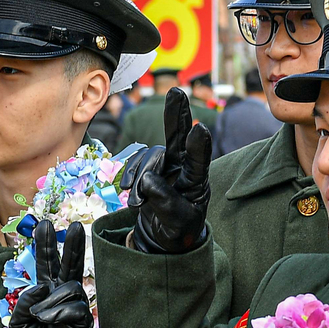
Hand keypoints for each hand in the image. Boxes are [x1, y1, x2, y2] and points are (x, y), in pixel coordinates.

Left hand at [9, 220, 93, 327]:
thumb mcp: (17, 319)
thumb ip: (26, 298)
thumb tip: (45, 287)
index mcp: (45, 293)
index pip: (47, 264)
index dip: (45, 244)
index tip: (43, 223)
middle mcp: (62, 296)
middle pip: (69, 264)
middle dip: (70, 245)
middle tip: (74, 225)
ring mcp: (75, 307)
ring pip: (69, 286)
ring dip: (51, 300)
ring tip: (39, 317)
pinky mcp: (84, 321)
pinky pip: (75, 306)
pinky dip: (58, 312)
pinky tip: (47, 322)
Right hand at [123, 88, 211, 254]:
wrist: (165, 235)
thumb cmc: (179, 230)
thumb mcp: (177, 224)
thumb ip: (166, 203)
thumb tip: (148, 180)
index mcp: (198, 182)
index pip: (200, 162)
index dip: (199, 146)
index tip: (199, 130)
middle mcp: (184, 167)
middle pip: (179, 137)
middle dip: (176, 115)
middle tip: (175, 92)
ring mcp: (167, 164)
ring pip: (151, 155)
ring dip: (139, 176)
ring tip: (137, 203)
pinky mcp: (150, 167)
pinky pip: (137, 161)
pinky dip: (130, 175)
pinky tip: (128, 190)